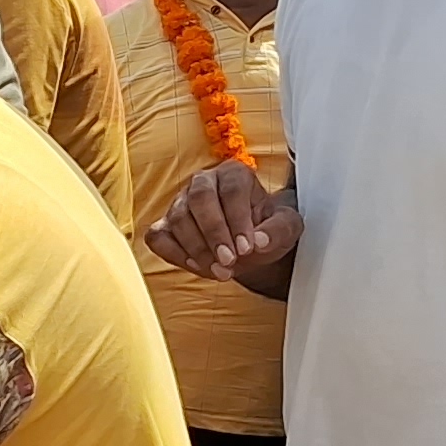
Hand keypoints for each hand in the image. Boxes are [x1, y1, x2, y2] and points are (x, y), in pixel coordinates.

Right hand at [144, 161, 298, 285]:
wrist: (248, 245)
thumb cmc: (265, 229)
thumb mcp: (286, 228)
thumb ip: (278, 231)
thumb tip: (259, 240)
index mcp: (233, 174)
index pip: (231, 190)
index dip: (238, 219)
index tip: (246, 247)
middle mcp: (202, 182)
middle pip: (199, 199)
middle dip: (214, 233)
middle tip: (229, 261)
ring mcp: (179, 203)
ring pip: (178, 219)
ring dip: (198, 249)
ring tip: (221, 271)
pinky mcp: (165, 226)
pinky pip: (158, 238)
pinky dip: (175, 254)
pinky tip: (198, 266)